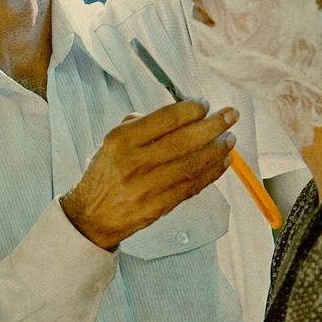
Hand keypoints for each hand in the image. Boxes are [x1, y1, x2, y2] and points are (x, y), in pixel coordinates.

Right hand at [61, 101, 237, 250]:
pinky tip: (223, 161)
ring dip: (216, 149)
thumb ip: (139, 126)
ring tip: (230, 139)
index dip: (191, 109)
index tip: (204, 104)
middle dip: (213, 125)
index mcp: (121, 141)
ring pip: (192, 164)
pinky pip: (192, 186)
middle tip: (230, 115)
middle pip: (183, 140)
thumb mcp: (110, 143)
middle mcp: (134, 162)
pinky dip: (211, 172)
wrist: (91, 216)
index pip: (165, 119)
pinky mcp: (158, 206)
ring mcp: (147, 187)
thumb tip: (178, 116)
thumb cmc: (105, 175)